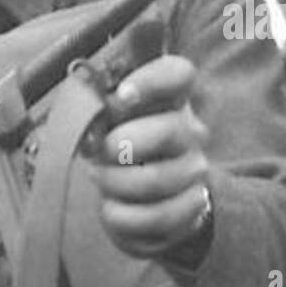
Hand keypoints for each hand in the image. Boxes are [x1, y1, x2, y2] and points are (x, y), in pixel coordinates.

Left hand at [93, 54, 211, 258]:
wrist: (157, 201)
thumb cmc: (128, 149)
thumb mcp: (114, 118)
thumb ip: (103, 93)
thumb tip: (91, 68)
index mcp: (172, 101)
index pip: (178, 73)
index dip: (151, 80)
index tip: (122, 95)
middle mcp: (192, 133)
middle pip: (168, 131)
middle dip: (121, 145)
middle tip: (100, 154)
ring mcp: (194, 174)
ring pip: (155, 180)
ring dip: (115, 184)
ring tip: (103, 181)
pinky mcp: (189, 211)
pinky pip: (152, 218)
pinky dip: (121, 217)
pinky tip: (114, 208)